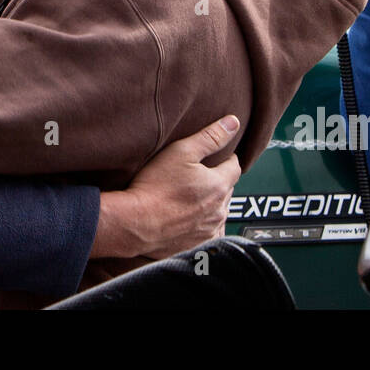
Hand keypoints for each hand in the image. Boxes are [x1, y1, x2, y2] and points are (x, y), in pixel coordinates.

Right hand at [92, 115, 241, 259]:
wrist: (135, 223)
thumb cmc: (155, 186)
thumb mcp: (181, 151)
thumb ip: (210, 137)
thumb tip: (233, 123)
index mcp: (219, 185)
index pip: (234, 167)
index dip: (226, 158)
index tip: (216, 156)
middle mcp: (219, 209)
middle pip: (227, 189)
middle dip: (218, 180)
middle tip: (199, 175)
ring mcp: (209, 229)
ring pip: (219, 212)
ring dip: (212, 204)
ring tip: (192, 197)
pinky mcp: (198, 245)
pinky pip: (211, 233)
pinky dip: (205, 225)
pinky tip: (192, 220)